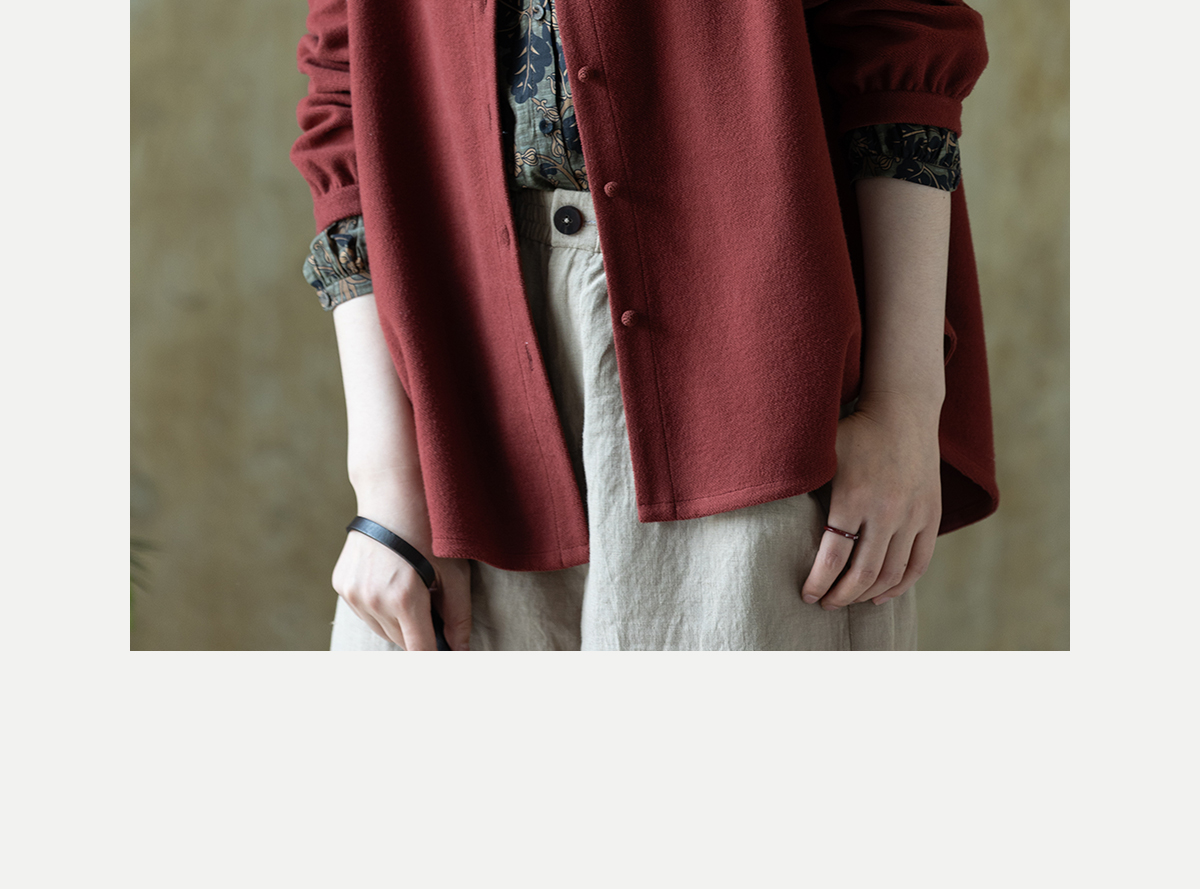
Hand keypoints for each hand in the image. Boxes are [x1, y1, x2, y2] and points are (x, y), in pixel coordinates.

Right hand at [332, 524, 471, 650]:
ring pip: (382, 630)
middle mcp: (373, 600)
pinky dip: (381, 607)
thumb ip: (458, 617)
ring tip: (413, 588)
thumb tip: (460, 651)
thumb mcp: (454, 573)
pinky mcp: (342, 585)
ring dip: (400, 622)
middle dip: (421, 632)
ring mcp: (353, 594)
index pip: (420, 651)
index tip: (445, 659)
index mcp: (404, 598)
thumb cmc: (430, 531)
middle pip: (402, 641)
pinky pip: (366, 612)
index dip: (436, 657)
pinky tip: (392, 580)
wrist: (392, 495)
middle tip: (433, 604)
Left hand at [800, 396, 941, 608]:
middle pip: (862, 573)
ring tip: (848, 600)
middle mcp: (886, 510)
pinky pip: (918, 563)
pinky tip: (880, 595)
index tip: (806, 595)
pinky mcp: (931, 515)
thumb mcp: (822, 451)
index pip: (833, 557)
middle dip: (840, 596)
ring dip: (866, 595)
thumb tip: (758, 500)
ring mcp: (912, 515)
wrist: (903, 411)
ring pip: (890, 573)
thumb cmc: (853, 431)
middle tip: (824, 604)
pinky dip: (899, 585)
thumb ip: (799, 480)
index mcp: (852, 497)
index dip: (817, 583)